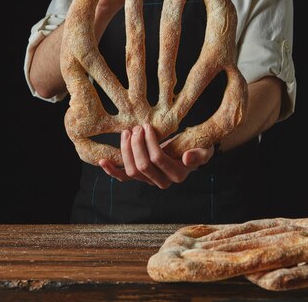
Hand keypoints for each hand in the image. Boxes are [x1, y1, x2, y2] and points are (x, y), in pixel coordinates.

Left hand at [99, 124, 213, 188]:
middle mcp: (162, 182)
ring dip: (125, 150)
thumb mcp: (204, 148)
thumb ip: (199, 154)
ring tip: (127, 132)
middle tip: (137, 127)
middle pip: (142, 166)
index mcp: (177, 175)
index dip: (150, 142)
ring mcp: (148, 180)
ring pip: (131, 171)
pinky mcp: (139, 176)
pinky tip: (102, 161)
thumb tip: (187, 158)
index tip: (147, 126)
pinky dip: (111, 170)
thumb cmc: (198, 147)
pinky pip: (123, 177)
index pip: (158, 159)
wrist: (190, 151)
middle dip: (136, 144)